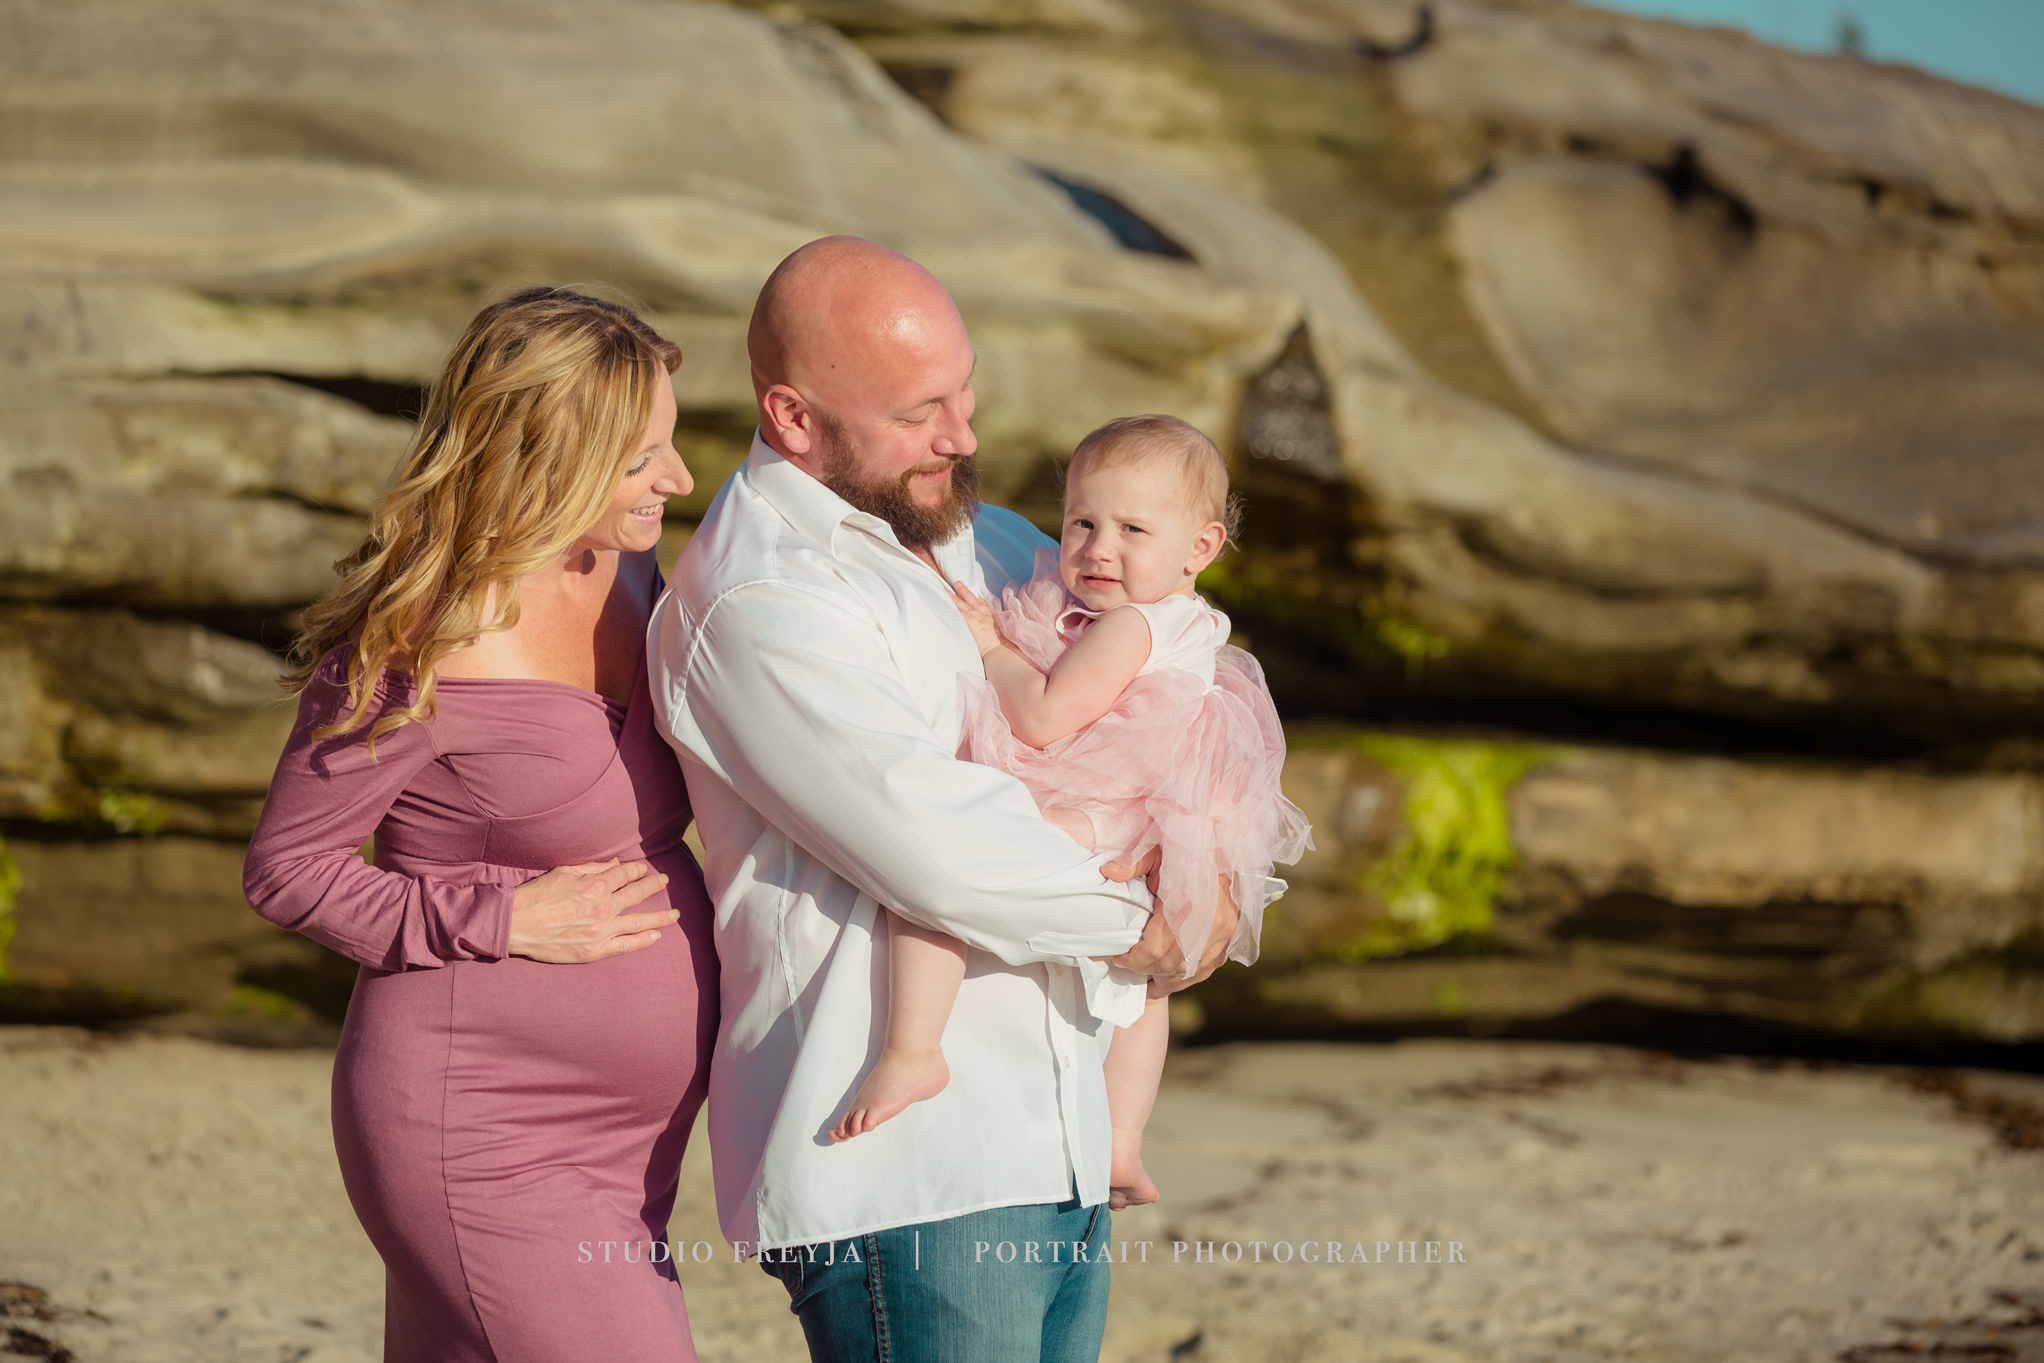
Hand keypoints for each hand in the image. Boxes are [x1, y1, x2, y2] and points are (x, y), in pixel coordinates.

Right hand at [507, 858, 675, 962]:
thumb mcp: (564, 872)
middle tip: (664, 882)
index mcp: (596, 885)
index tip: (643, 870)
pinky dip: (644, 940)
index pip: (626, 874)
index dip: (637, 870)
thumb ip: (593, 868)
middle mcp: (603, 907)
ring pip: (640, 921)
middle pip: (638, 894)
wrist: (516, 924)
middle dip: (654, 886)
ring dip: (661, 917)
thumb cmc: (537, 895)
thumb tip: (615, 863)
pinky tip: (656, 936)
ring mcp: (602, 930)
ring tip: (675, 915)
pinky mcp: (595, 950)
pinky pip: (627, 945)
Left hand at [950, 580, 1003, 656]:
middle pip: (974, 602)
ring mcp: (982, 621)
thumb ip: (999, 631)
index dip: (979, 598)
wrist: (1006, 655)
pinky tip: (948, 605)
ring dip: (956, 599)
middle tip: (957, 584)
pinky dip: (956, 609)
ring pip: (966, 607)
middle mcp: (989, 617)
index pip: (986, 605)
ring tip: (948, 592)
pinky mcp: (976, 627)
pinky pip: (963, 615)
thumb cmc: (1008, 649)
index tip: (974, 592)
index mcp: (996, 619)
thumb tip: (995, 634)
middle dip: (965, 592)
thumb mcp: (1007, 635)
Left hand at [1107, 865, 1237, 996]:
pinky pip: (1208, 968)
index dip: (1134, 960)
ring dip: (1167, 981)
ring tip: (1149, 981)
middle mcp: (1207, 923)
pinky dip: (1189, 976)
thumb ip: (1132, 863)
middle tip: (1131, 967)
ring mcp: (1222, 932)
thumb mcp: (1155, 852)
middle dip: (1147, 972)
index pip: (1155, 950)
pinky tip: (1174, 977)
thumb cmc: (1183, 853)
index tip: (1120, 958)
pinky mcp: (1230, 936)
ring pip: (1190, 972)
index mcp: (1185, 904)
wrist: (1220, 851)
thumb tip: (1106, 871)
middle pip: (1171, 966)